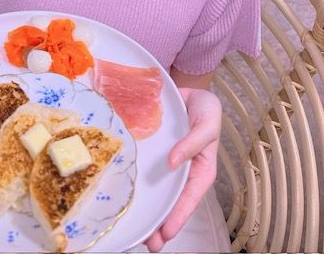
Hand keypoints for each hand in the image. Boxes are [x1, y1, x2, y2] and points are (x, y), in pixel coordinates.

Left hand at [145, 87, 221, 251]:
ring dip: (147, 209)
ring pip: (157, 190)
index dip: (178, 216)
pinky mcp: (152, 153)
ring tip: (135, 230)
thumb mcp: (207, 121)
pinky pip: (144, 169)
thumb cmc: (203, 108)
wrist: (187, 91)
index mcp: (201, 168)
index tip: (166, 233)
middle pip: (172, 201)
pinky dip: (136, 182)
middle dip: (161, 223)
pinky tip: (124, 192)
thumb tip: (173, 163)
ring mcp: (166, 163)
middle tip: (148, 243)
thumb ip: (193, 142)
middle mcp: (182, 170)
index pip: (190, 197)